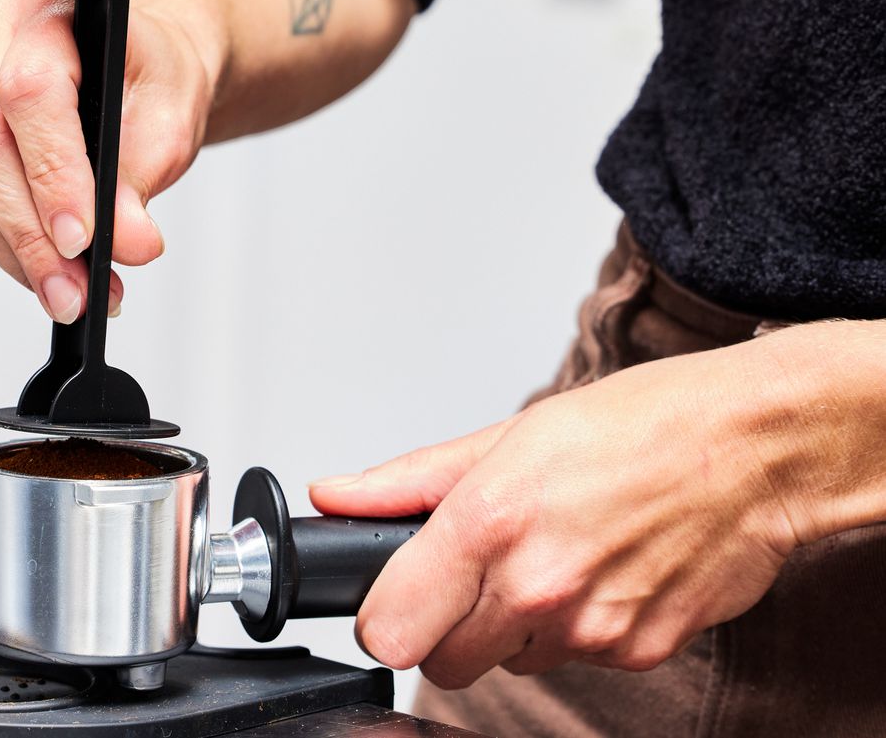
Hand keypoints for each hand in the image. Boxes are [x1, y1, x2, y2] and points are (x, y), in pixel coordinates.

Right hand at [0, 0, 218, 321]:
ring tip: (70, 295)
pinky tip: (47, 272)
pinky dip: (5, 244)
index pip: (30, 94)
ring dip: (17, 253)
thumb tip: (126, 242)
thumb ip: (146, 175)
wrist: (141, 68)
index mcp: (48, 4)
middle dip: (32, 236)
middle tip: (77, 293)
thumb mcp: (173, 116)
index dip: (52, 175)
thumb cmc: (154, 74)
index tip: (84, 241)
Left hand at [309, 337, 822, 688]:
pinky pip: (578, 659)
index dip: (385, 616)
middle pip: (442, 662)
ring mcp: (592, 628)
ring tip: (558, 553)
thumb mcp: (505, 436)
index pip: (388, 629)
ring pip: (512, 660)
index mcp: (489, 522)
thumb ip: (406, 482)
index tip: (399, 596)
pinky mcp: (640, 653)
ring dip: (518, 624)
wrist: (755, 448)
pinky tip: (605, 570)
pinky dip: (581, 627)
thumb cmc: (638, 426)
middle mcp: (537, 586)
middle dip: (448, 625)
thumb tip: (332, 497)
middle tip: (483, 570)